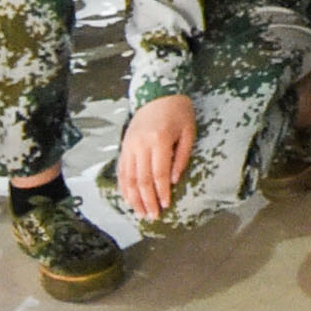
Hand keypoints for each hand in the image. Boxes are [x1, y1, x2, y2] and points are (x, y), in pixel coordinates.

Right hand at [115, 92, 196, 223]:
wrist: (158, 93)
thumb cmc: (179, 112)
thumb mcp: (189, 132)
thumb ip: (181, 157)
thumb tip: (173, 181)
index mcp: (159, 141)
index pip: (159, 174)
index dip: (161, 192)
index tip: (166, 206)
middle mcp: (141, 144)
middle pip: (142, 179)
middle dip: (147, 200)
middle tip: (153, 217)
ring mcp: (129, 145)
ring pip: (129, 177)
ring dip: (134, 197)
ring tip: (140, 213)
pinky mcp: (124, 145)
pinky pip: (122, 169)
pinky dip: (124, 186)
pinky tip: (128, 198)